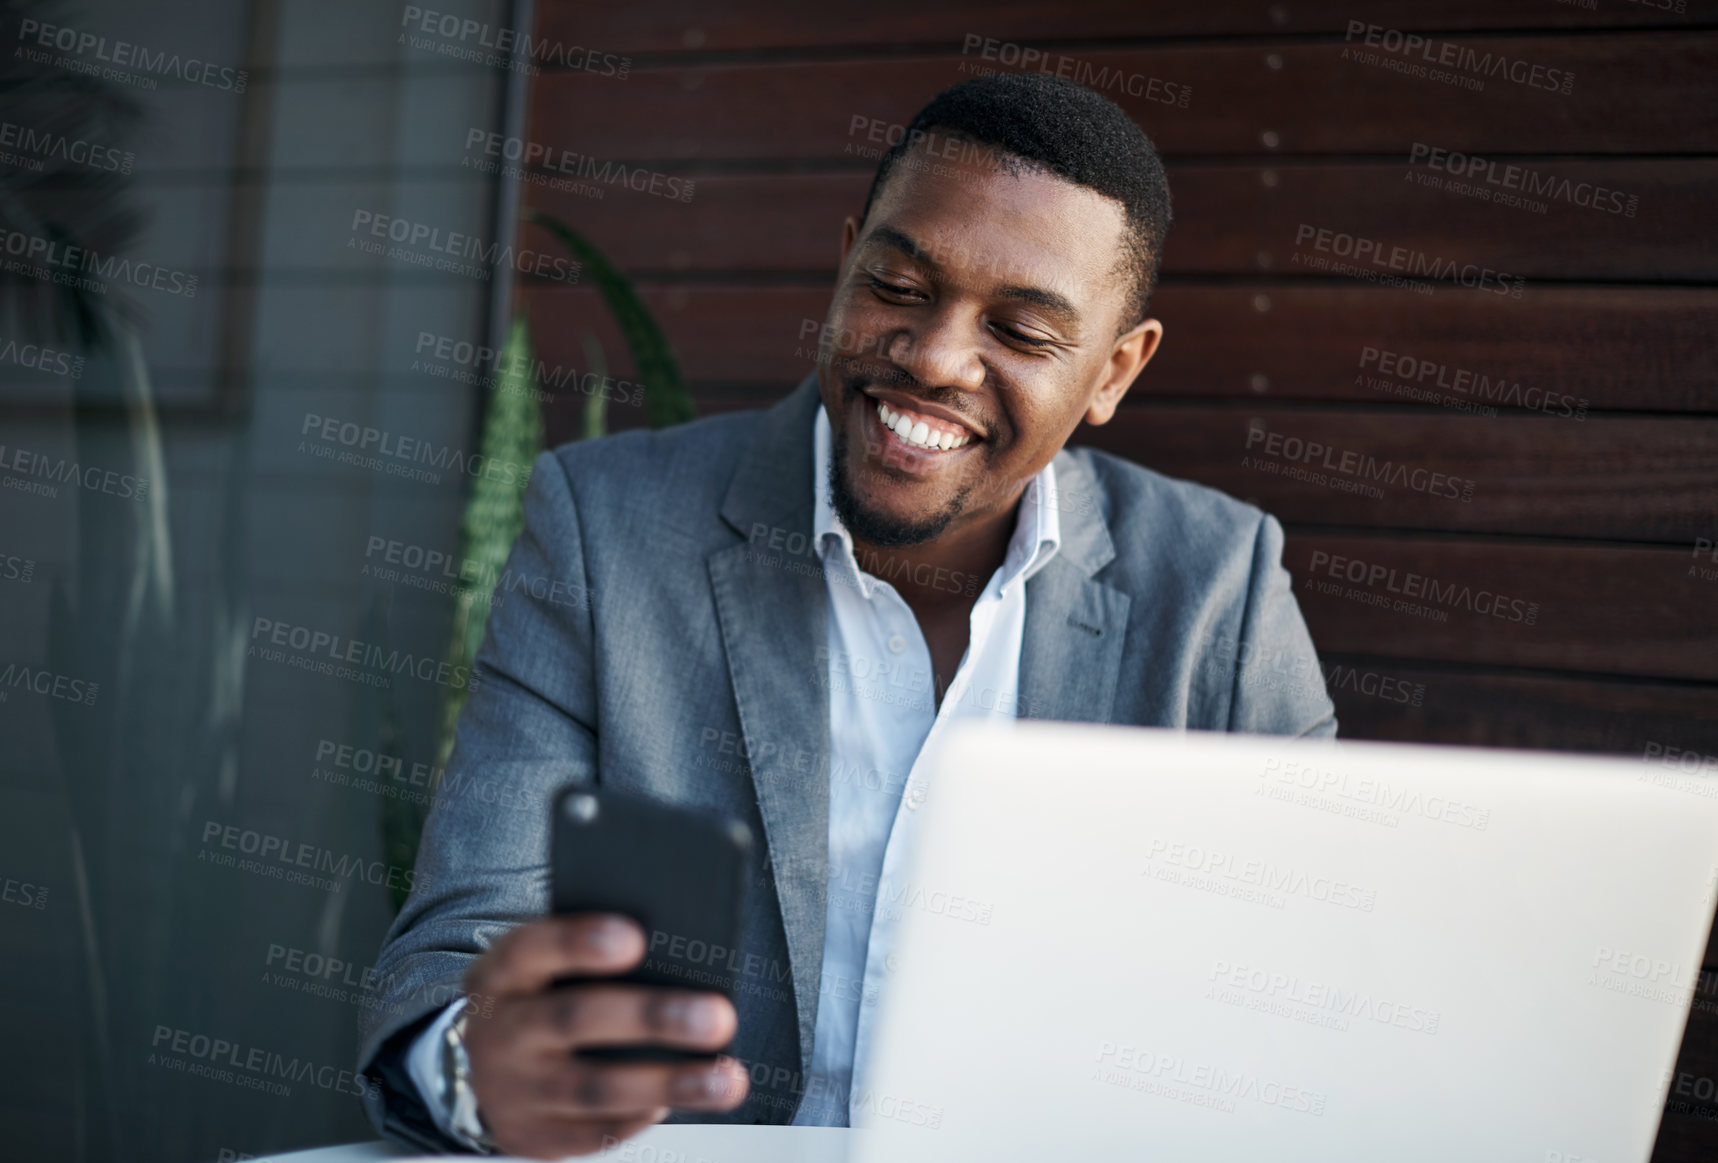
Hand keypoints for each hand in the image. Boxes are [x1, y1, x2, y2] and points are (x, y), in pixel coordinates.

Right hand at [460, 913, 749, 1157]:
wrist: (486, 1065)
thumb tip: (673, 951)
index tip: (637, 937)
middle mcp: (499, 1032)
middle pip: (575, 1019)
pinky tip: (681, 1099)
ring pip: (594, 1088)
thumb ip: (589, 953)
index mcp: (500, 974)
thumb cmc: (541, 995)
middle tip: (718, 1017)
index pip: (532, 948)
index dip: (579, 942)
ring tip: (727, 1078)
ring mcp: (511, 1090)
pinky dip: (642, 1115)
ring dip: (669, 1083)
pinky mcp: (531, 1136)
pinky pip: (593, 1132)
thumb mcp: (544, 965)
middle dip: (651, 1018)